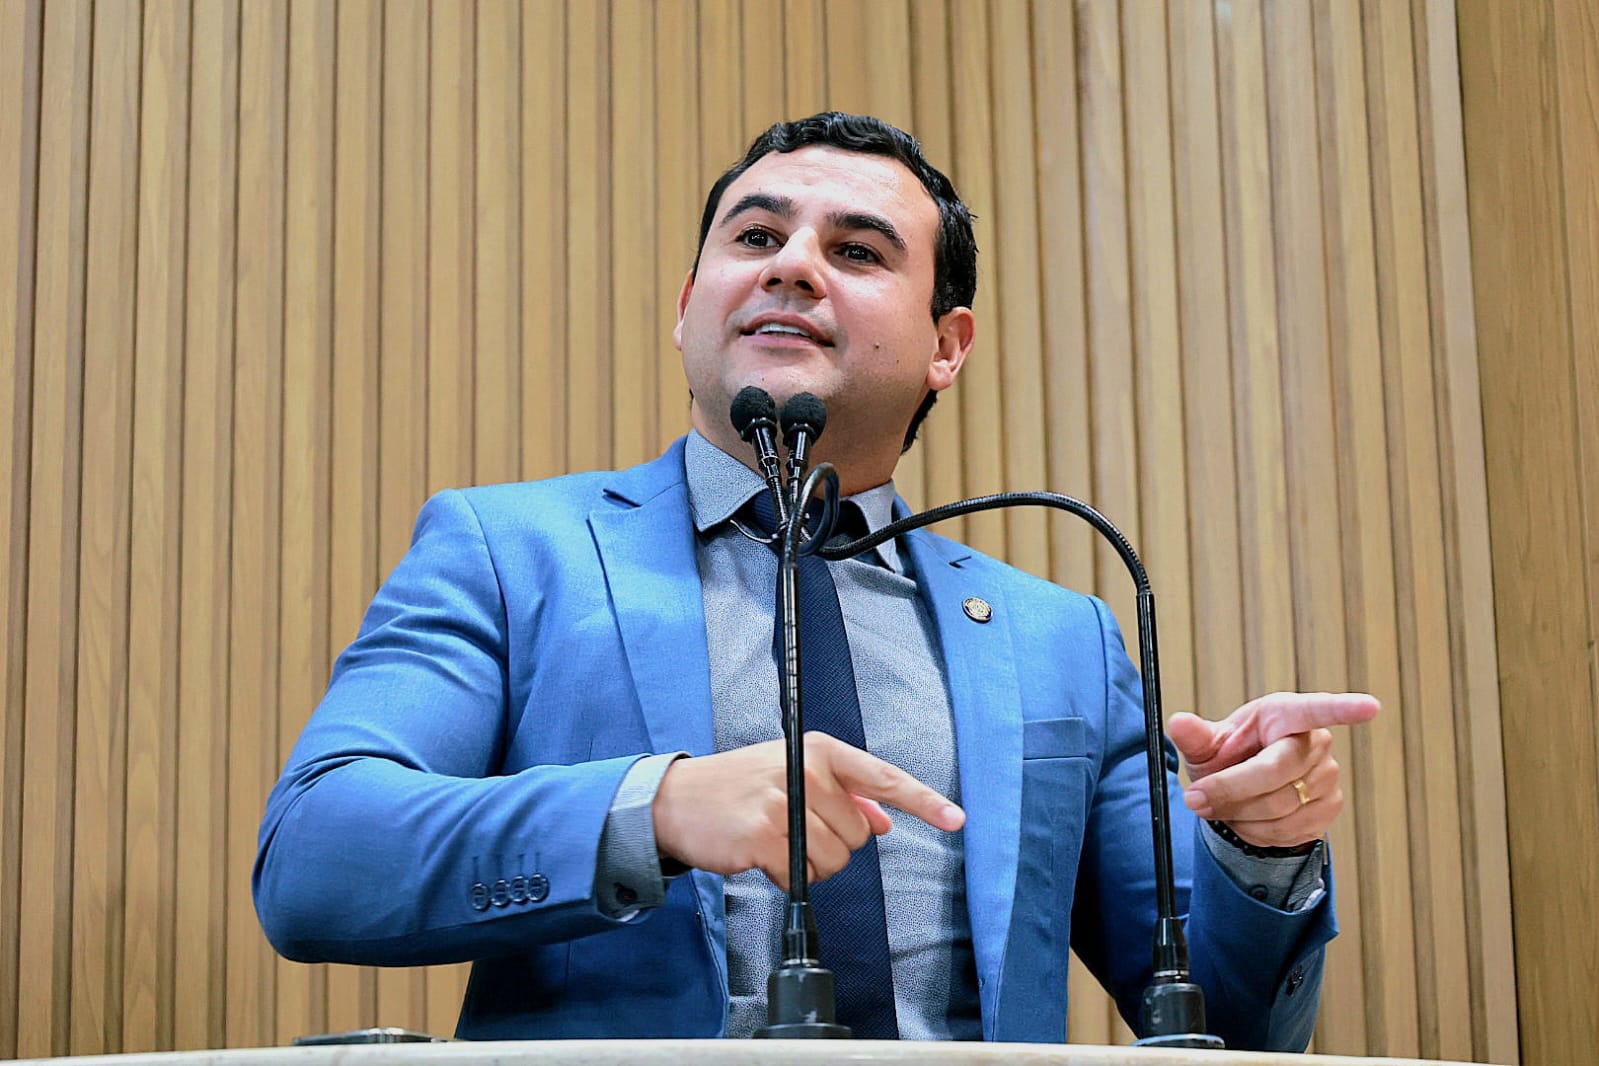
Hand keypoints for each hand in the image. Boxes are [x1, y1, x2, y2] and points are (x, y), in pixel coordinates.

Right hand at [651, 732, 964, 890]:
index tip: (956, 819)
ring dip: (808, 864)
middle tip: (792, 827)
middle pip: (859, 835)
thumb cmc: (742, 788)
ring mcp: (785, 801)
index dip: (924, 801)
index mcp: (821, 752)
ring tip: (775, 840)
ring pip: (834, 860)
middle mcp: (807, 770)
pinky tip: (762, 855)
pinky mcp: (764, 834)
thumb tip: (883, 818)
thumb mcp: (795, 776)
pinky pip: (802, 875)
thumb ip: (844, 795)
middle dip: (832, 843)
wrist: (680, 799)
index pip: (883, 778)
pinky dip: (786, 876)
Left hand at [1167, 692, 1378, 848]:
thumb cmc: (1228, 755)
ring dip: (1239, 815)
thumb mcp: (1207, 744)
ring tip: (1224, 806)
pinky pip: (1289, 831)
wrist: (1243, 787)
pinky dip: (1256, 833)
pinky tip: (1246, 819)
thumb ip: (1194, 736)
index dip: (1344, 709)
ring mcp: (1328, 777)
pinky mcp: (1330, 808)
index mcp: (1285, 713)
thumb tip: (1178, 723)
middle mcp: (1314, 743)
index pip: (1317, 709)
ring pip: (1279, 808)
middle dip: (1230, 791)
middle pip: (1276, 773)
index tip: (1369, 706)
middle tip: (1196, 799)